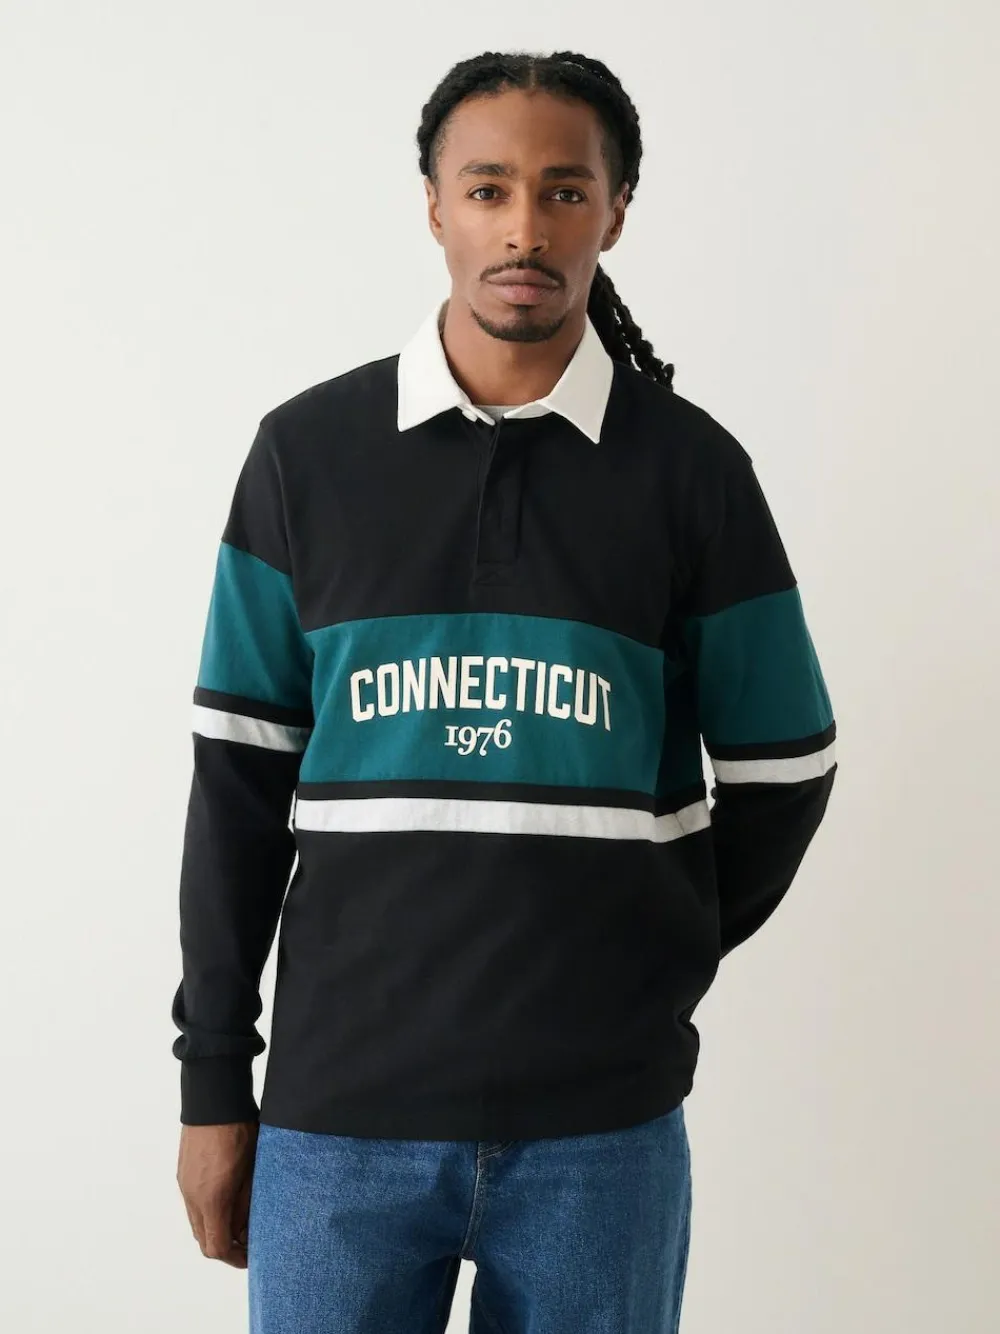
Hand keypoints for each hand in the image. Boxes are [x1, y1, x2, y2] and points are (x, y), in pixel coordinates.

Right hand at [177, 1121, 258, 1267]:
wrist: (214, 1100)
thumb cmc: (238, 1131)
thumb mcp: (252, 1171)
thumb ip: (246, 1205)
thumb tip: (246, 1229)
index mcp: (211, 1200)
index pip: (217, 1247)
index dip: (236, 1258)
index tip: (252, 1256)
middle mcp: (192, 1197)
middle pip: (204, 1239)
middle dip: (226, 1247)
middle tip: (248, 1242)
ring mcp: (184, 1184)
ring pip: (197, 1222)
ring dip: (216, 1228)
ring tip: (239, 1221)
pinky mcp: (183, 1173)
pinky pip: (193, 1204)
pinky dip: (208, 1212)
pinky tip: (226, 1201)